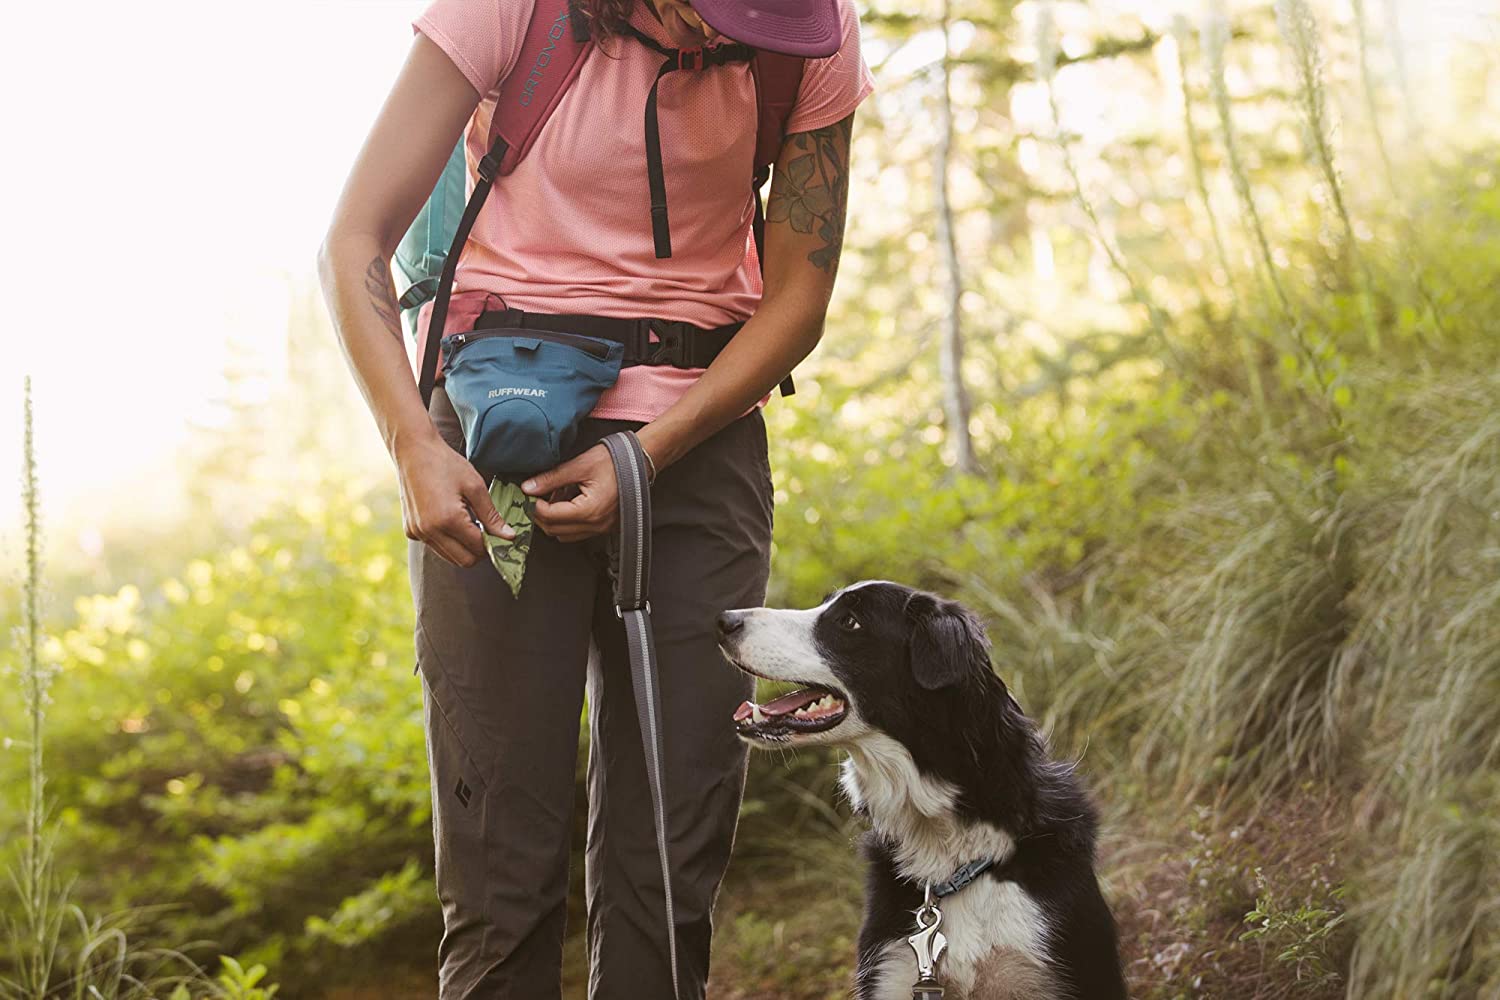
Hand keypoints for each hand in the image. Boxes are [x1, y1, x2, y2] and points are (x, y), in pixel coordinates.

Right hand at [396, 432, 513, 566]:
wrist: (413, 451)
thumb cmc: (446, 464)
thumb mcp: (475, 486)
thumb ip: (492, 515)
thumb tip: (509, 537)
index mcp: (448, 520)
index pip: (478, 548)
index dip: (493, 544)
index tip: (501, 534)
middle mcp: (430, 531)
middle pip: (464, 560)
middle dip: (479, 550)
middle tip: (487, 531)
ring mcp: (417, 533)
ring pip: (449, 557)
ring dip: (463, 547)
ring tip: (470, 523)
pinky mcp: (410, 531)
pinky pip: (435, 546)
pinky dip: (447, 541)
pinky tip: (451, 520)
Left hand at [524, 444, 618, 542]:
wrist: (639, 461)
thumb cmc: (613, 461)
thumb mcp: (579, 466)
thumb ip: (551, 479)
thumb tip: (528, 488)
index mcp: (589, 510)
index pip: (550, 517)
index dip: (535, 506)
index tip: (530, 494)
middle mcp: (596, 524)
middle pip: (555, 531)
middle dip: (541, 515)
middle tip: (536, 497)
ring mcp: (602, 528)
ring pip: (565, 535)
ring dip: (554, 520)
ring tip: (554, 498)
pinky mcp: (605, 527)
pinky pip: (578, 532)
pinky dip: (567, 521)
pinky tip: (567, 502)